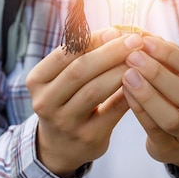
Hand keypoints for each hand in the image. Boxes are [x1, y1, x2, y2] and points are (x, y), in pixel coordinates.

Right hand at [26, 28, 142, 177]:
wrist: (60, 147)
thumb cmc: (66, 100)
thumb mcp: (61, 79)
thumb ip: (81, 57)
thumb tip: (115, 31)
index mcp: (37, 81)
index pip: (64, 54)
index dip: (91, 40)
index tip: (115, 30)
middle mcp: (45, 102)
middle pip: (80, 71)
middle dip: (110, 52)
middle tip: (134, 40)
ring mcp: (65, 123)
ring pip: (96, 91)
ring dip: (121, 70)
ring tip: (140, 58)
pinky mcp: (88, 138)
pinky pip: (113, 111)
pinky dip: (128, 93)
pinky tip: (142, 81)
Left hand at [121, 35, 178, 177]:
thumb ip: (167, 56)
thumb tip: (142, 35)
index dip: (170, 54)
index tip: (145, 42)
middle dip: (157, 73)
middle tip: (132, 57)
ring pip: (171, 118)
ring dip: (147, 94)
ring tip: (127, 75)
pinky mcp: (174, 150)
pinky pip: (154, 130)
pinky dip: (139, 110)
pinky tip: (126, 92)